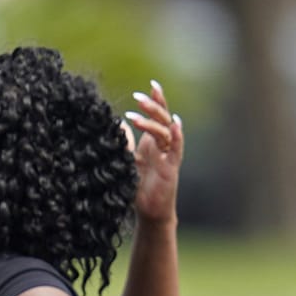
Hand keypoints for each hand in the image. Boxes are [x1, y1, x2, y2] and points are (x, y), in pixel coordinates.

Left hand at [124, 80, 183, 223]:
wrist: (148, 211)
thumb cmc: (139, 187)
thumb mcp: (127, 160)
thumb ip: (125, 142)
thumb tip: (118, 122)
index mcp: (154, 142)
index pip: (158, 116)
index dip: (157, 100)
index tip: (153, 84)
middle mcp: (163, 146)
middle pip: (163, 119)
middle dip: (152, 105)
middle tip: (138, 96)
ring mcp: (169, 155)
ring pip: (166, 131)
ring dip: (153, 120)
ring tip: (137, 112)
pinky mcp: (172, 167)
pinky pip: (176, 148)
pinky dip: (177, 135)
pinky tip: (175, 123)